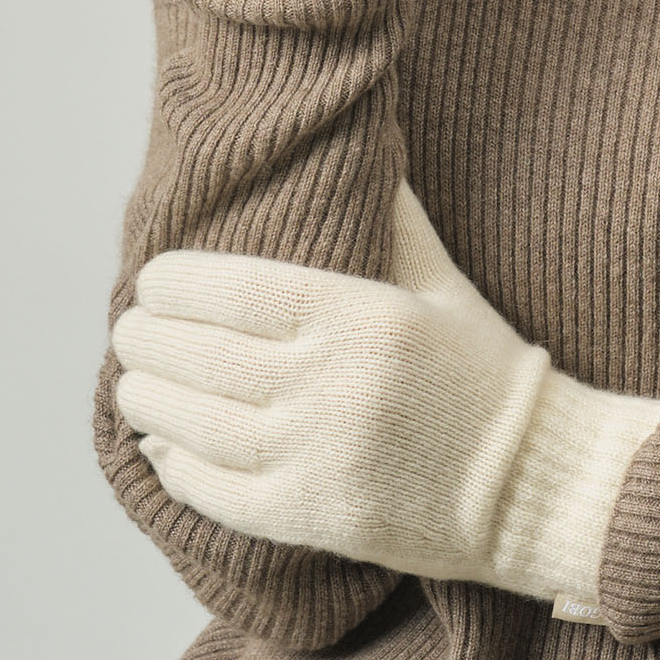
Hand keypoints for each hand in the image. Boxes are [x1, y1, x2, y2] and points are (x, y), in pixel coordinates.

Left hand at [112, 181, 659, 600]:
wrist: (533, 479)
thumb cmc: (482, 367)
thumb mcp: (442, 279)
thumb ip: (392, 217)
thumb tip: (362, 140)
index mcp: (362, 314)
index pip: (237, 290)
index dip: (177, 284)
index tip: (151, 279)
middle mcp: (334, 383)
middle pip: (203, 356)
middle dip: (146, 340)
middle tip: (126, 328)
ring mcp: (320, 457)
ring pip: (196, 425)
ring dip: (148, 400)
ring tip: (131, 383)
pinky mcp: (314, 518)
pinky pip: (217, 492)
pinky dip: (176, 467)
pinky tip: (161, 445)